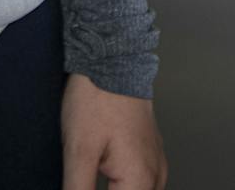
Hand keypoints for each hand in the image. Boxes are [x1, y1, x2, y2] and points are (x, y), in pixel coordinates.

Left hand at [62, 73, 166, 188]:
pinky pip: (142, 186)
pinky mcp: (151, 154)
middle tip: (82, 183)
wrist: (113, 58)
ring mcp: (156, 164)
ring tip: (91, 180)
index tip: (79, 187)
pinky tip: (108, 184)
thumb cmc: (97, 97)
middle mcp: (155, 176)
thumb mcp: (78, 152)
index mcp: (140, 181)